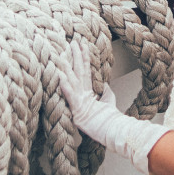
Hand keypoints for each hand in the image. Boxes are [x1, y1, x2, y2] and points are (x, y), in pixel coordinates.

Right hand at [60, 40, 168, 173]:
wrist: (111, 131)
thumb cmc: (109, 118)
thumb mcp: (108, 99)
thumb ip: (105, 90)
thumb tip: (104, 83)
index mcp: (86, 93)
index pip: (84, 72)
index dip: (82, 58)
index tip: (82, 44)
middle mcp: (80, 96)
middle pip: (77, 73)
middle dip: (75, 58)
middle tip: (72, 43)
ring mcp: (78, 104)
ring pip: (71, 83)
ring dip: (67, 70)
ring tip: (62, 57)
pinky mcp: (78, 112)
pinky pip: (71, 97)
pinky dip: (67, 87)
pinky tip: (62, 78)